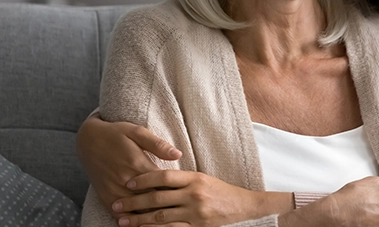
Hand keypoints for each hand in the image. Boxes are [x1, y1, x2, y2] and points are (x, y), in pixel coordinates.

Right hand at [76, 115, 181, 216]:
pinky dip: (133, 222)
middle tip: (182, 211)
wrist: (88, 140)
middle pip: (152, 201)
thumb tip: (178, 154)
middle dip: (167, 206)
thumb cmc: (116, 134)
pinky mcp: (105, 198)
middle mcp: (125, 181)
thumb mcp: (137, 132)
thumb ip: (158, 145)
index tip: (188, 196)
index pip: (162, 185)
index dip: (176, 192)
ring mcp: (114, 192)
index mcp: (137, 164)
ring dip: (151, 218)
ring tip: (167, 220)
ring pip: (137, 212)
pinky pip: (120, 217)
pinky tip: (145, 224)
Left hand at [113, 170, 292, 226]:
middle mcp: (194, 194)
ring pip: (160, 216)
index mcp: (194, 178)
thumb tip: (156, 179)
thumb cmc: (221, 191)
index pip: (164, 176)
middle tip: (116, 205)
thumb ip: (182, 180)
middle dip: (134, 202)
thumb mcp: (203, 179)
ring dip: (139, 219)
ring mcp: (195, 212)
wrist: (244, 205)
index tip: (128, 183)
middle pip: (157, 197)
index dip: (144, 179)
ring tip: (123, 221)